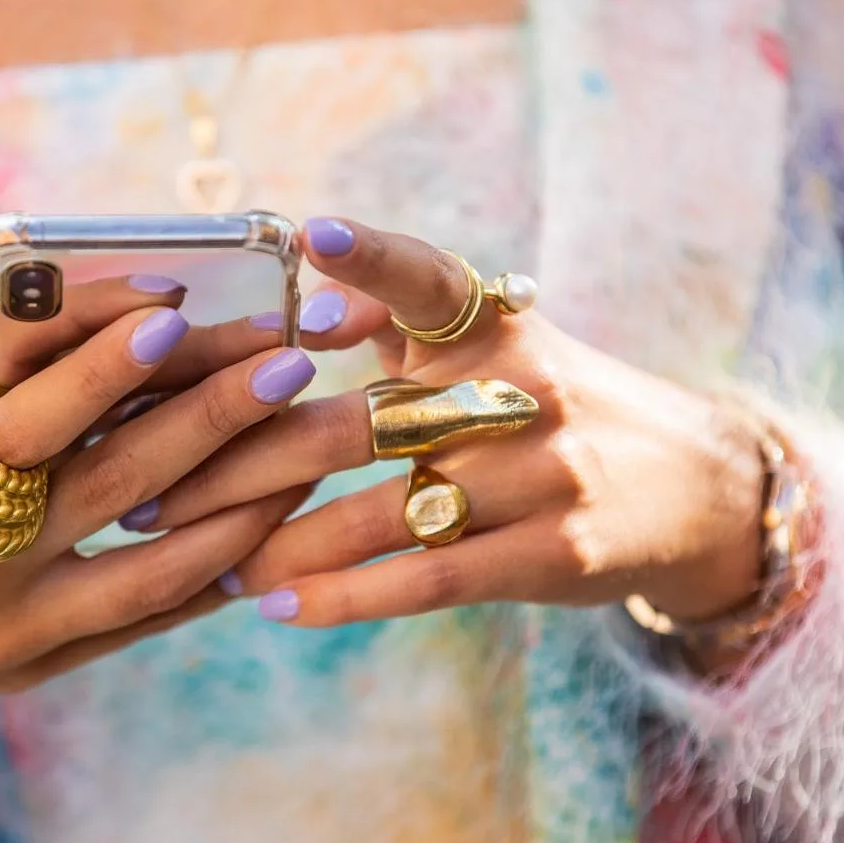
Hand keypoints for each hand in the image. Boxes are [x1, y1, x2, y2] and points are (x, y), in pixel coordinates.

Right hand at [0, 274, 319, 836]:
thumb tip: (25, 270)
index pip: (32, 420)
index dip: (106, 364)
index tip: (176, 309)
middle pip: (121, 483)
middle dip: (214, 417)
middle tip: (288, 361)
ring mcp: (16, 631)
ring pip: (158, 567)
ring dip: (243, 503)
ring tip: (306, 443)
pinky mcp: (36, 666)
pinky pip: (144, 620)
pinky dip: (210, 572)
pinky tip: (269, 522)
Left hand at [140, 218, 765, 639]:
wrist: (694, 489)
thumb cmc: (557, 407)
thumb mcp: (497, 348)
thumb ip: (405, 322)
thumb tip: (296, 298)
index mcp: (498, 329)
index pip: (434, 278)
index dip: (375, 256)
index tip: (307, 237)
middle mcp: (519, 394)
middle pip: (361, 422)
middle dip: (243, 458)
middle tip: (149, 484)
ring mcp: (542, 477)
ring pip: (384, 512)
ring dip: (278, 541)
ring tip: (196, 561)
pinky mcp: (551, 555)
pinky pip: (430, 580)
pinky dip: (346, 594)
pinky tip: (276, 605)